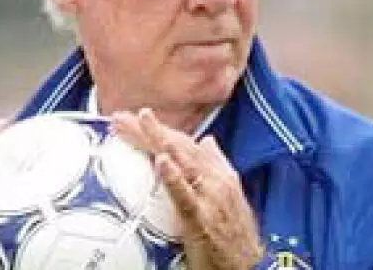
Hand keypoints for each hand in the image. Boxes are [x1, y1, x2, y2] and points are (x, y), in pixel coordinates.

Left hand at [111, 109, 263, 269]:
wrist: (250, 266)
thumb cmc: (236, 233)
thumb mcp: (230, 194)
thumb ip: (217, 166)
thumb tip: (208, 141)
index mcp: (219, 172)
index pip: (185, 143)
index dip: (161, 129)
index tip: (136, 119)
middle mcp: (215, 178)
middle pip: (180, 147)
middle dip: (151, 130)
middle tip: (123, 117)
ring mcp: (210, 196)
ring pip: (183, 162)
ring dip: (159, 141)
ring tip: (142, 123)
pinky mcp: (202, 217)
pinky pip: (185, 195)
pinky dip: (173, 176)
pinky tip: (161, 162)